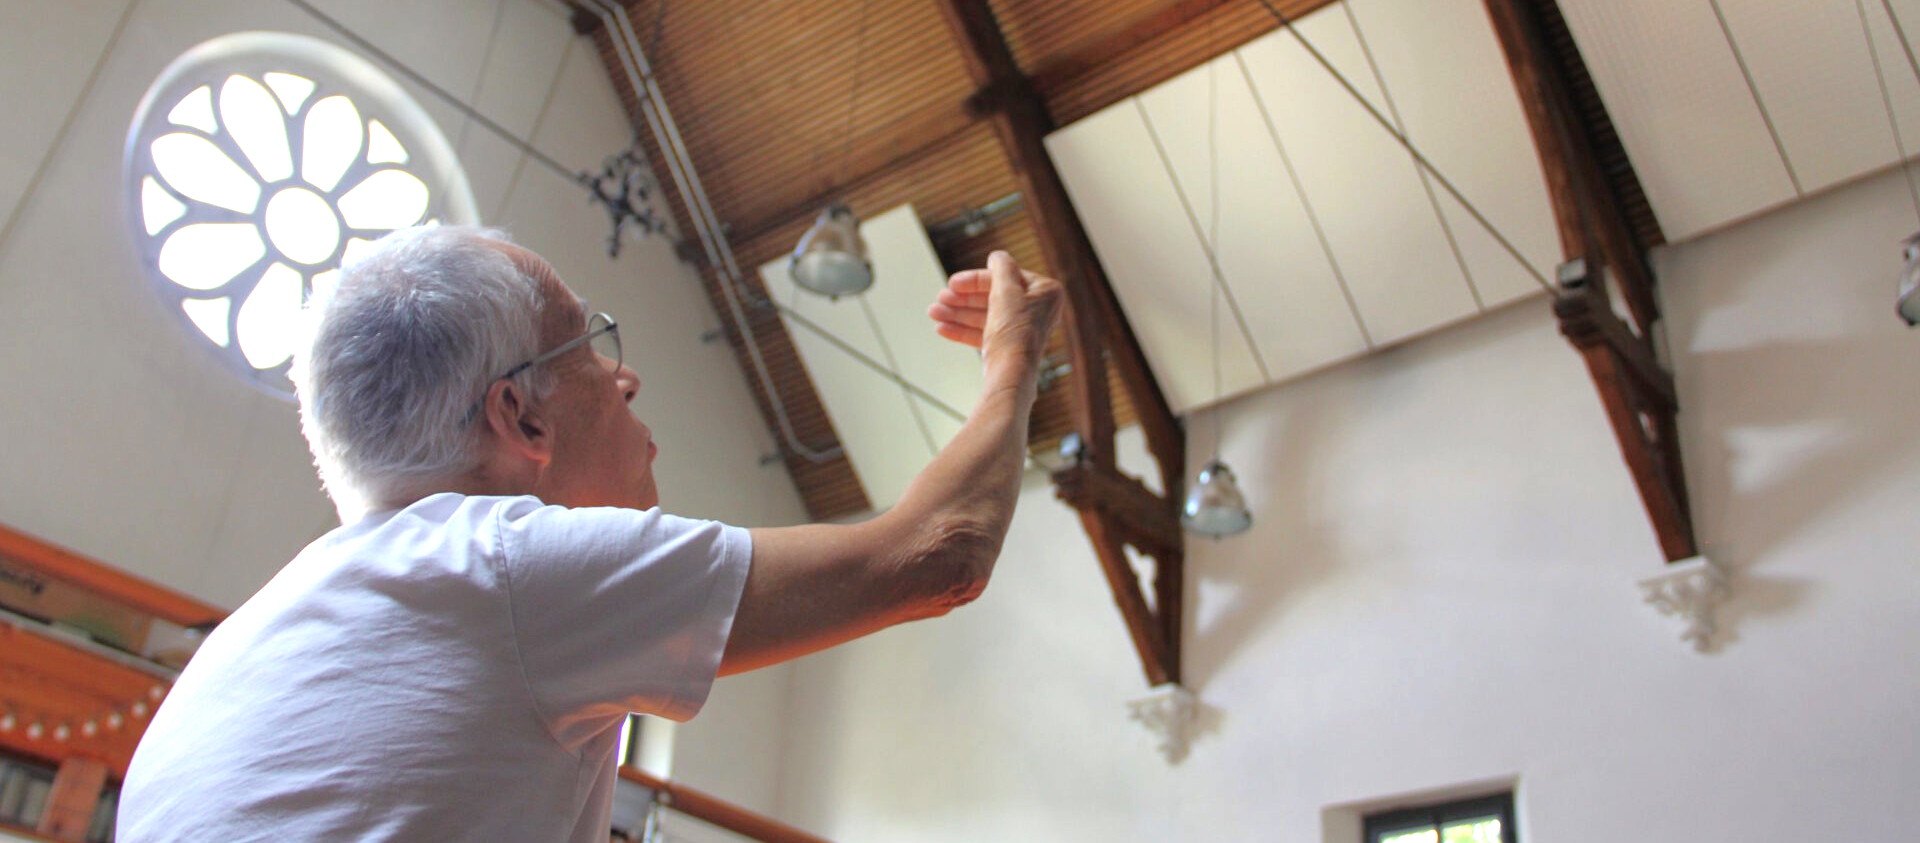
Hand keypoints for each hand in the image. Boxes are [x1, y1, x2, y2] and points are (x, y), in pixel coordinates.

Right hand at [927, 251, 1063, 372]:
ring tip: (934, 313)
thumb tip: (998, 257)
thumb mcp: (1006, 290)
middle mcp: (1038, 310)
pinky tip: (942, 328)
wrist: (1011, 374)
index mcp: (1045, 292)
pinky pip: (984, 334)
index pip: (1005, 277)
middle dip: (963, 299)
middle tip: (941, 298)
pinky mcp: (1009, 347)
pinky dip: (963, 330)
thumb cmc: (1014, 332)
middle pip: (993, 297)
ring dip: (958, 313)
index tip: (953, 282)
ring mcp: (1023, 329)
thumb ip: (1001, 268)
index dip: (976, 279)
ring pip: (985, 316)